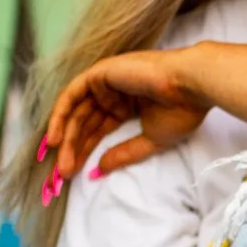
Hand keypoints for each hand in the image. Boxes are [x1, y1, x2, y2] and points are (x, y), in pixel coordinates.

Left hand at [43, 48, 207, 182]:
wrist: (190, 87)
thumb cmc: (180, 112)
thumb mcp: (150, 141)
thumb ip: (123, 154)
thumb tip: (99, 170)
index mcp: (127, 105)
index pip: (99, 129)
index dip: (86, 150)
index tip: (75, 171)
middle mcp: (113, 92)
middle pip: (85, 122)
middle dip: (74, 148)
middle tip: (65, 173)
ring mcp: (105, 81)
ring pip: (77, 111)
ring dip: (66, 137)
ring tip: (61, 163)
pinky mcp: (99, 74)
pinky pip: (72, 95)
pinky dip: (60, 115)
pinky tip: (55, 137)